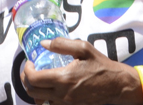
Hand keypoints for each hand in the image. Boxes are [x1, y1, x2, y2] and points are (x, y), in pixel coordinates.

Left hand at [21, 38, 135, 104]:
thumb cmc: (101, 65)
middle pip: (32, 92)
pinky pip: (51, 104)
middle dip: (26, 79)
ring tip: (39, 77)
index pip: (33, 79)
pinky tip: (51, 86)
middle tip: (31, 69)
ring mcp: (66, 103)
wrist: (116, 85)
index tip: (31, 62)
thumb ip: (61, 44)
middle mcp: (62, 94)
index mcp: (64, 78)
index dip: (26, 70)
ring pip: (40, 100)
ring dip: (35, 89)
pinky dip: (46, 96)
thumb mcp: (84, 48)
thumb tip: (43, 44)